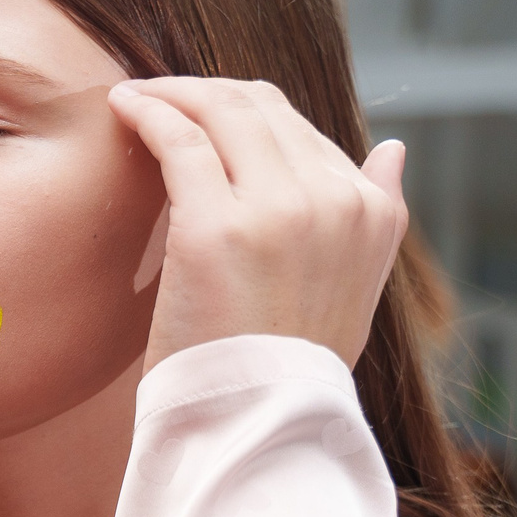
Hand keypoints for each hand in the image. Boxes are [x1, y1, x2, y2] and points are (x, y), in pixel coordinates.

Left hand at [107, 77, 407, 372]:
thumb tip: (393, 150)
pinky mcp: (217, 226)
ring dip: (172, 92)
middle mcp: (334, 201)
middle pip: (261, 108)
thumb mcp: (355, 288)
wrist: (256, 424)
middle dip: (206, 92)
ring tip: (137, 96)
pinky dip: (149, 110)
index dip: (243, 111)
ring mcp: (278, 210)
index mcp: (372, 213)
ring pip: (221, 111)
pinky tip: (123, 107)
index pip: (301, 127)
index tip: (200, 113)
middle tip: (161, 95)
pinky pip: (180, 139)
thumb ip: (377, 212)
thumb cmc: (289, 365)